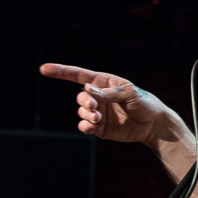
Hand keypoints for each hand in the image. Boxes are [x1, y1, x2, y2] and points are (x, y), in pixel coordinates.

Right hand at [39, 63, 176, 146]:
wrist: (154, 125)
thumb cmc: (145, 104)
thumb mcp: (129, 94)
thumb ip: (108, 93)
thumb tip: (87, 88)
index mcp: (104, 83)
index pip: (79, 75)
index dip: (61, 72)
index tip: (44, 69)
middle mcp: (98, 97)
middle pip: (80, 97)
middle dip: (84, 101)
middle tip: (94, 106)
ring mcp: (98, 112)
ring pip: (81, 112)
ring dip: (86, 115)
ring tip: (98, 118)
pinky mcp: (99, 128)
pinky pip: (84, 126)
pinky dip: (85, 126)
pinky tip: (92, 126)